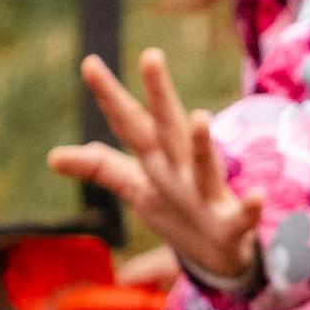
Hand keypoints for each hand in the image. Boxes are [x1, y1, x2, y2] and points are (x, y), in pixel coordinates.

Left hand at [50, 51, 263, 285]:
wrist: (219, 253)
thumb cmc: (177, 211)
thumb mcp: (136, 188)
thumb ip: (101, 168)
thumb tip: (51, 157)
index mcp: (157, 160)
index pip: (128, 123)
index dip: (109, 96)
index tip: (89, 63)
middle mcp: (181, 169)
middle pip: (167, 129)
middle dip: (159, 95)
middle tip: (151, 56)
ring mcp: (208, 194)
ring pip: (204, 166)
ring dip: (203, 144)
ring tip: (200, 117)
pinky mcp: (231, 223)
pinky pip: (242, 215)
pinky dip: (250, 207)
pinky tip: (257, 196)